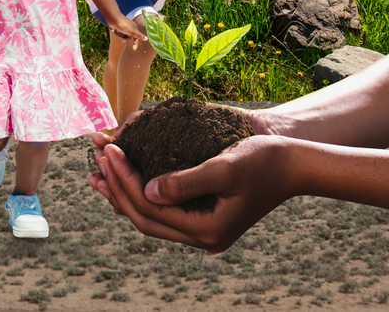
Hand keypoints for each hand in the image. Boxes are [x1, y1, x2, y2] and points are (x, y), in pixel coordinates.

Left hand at [87, 133, 290, 252]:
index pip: (151, 207)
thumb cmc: (262, 160)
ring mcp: (203, 231)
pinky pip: (163, 211)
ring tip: (99, 174)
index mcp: (207, 230)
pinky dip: (141, 194)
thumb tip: (148, 190)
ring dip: (123, 194)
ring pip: (152, 217)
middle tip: (96, 161)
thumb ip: (185, 181)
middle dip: (117, 189)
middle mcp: (203, 238)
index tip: (109, 150)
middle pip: (146, 218)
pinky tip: (127, 178)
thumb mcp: (223, 167)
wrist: (293, 165)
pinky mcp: (203, 217)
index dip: (124, 179)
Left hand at [108, 16, 147, 48]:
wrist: (113, 18)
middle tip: (122, 40)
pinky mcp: (119, 27)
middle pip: (129, 37)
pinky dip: (117, 32)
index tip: (134, 49)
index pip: (136, 37)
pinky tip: (116, 29)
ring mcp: (124, 27)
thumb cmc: (124, 24)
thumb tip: (147, 39)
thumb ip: (139, 35)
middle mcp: (130, 28)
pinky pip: (119, 33)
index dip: (135, 43)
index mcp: (134, 28)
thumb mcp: (132, 31)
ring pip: (123, 36)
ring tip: (119, 31)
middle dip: (126, 39)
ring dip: (121, 35)